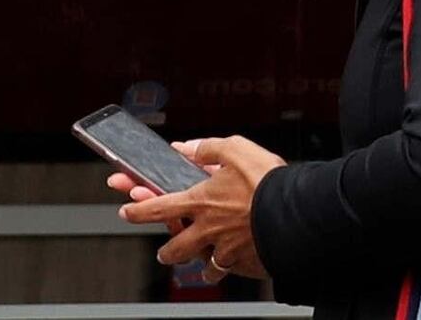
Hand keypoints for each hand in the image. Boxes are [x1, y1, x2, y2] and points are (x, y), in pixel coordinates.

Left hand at [115, 132, 279, 279]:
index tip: (127, 211)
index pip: (158, 207)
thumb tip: (186, 148)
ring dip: (195, 264)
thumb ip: (207, 149)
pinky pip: (227, 272)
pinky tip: (227, 267)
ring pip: (201, 265)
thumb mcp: (236, 149)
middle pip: (174, 248)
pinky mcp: (241, 263)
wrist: (293, 212)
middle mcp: (207, 229)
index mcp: (201, 201)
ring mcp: (223, 249)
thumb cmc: (266, 180)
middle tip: (163, 252)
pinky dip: (225, 270)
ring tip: (196, 264)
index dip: (138, 209)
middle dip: (166, 251)